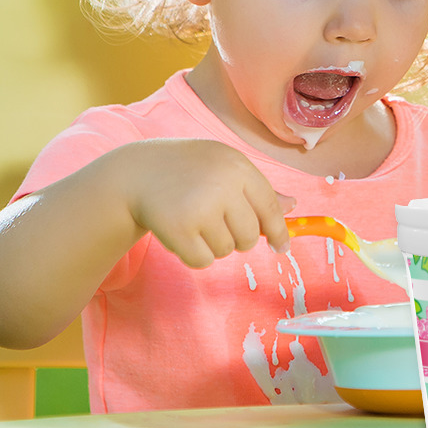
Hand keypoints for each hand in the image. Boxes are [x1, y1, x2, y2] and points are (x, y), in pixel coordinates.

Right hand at [117, 139, 293, 267]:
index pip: (269, 207)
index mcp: (238, 166)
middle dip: (238, 238)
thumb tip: (292, 206)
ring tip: (194, 220)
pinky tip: (181, 233)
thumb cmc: (189, 170)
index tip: (282, 247)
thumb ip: (258, 188)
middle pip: (250, 235)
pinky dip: (194, 254)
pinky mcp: (178, 229)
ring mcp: (200, 207)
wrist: (136, 172)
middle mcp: (222, 185)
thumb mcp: (224, 167)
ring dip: (213, 243)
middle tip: (216, 222)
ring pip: (227, 249)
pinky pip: (203, 260)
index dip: (278, 231)